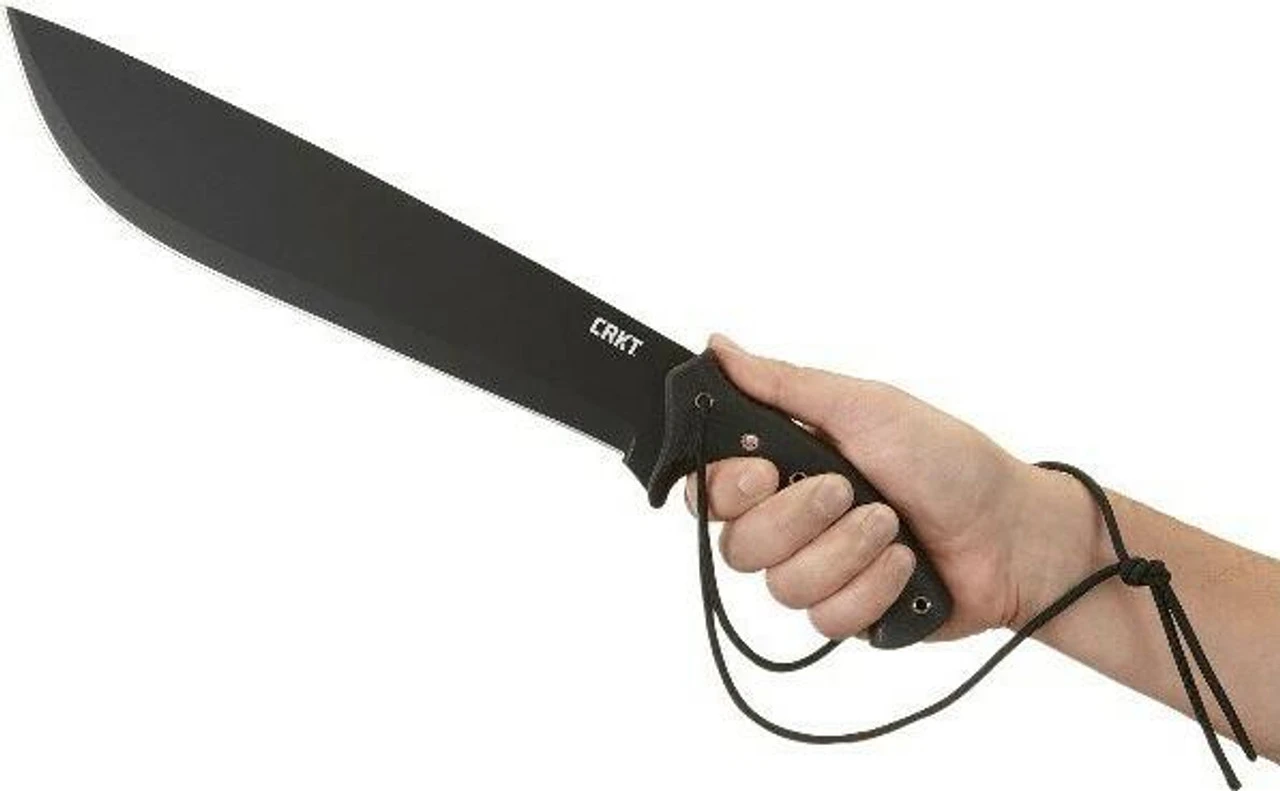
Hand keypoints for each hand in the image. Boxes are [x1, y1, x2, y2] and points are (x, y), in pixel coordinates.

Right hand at [686, 334, 1106, 640]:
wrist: (1012, 531)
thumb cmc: (947, 460)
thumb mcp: (864, 406)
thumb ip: (783, 383)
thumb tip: (720, 345)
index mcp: (786, 466)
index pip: (711, 493)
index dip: (727, 490)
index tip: (766, 473)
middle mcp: (793, 522)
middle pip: (739, 546)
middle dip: (801, 518)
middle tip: (848, 490)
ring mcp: (819, 570)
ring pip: (783, 586)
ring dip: (848, 551)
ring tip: (893, 525)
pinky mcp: (847, 614)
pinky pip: (827, 619)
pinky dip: (873, 587)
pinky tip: (904, 565)